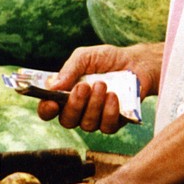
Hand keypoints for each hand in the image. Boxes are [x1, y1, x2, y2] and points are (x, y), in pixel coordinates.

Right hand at [37, 42, 162, 134]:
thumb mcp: (86, 56)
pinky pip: (106, 127)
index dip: (46, 110)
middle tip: (84, 86)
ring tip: (103, 85)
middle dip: (74, 105)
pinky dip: (109, 111)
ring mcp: (96, 118)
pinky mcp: (114, 122)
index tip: (51, 102)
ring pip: (86, 124)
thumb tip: (52, 85)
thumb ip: (69, 69)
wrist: (136, 63)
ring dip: (94, 105)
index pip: (48, 109)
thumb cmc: (108, 59)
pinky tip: (114, 96)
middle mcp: (78, 110)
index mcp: (66, 94)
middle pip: (67, 120)